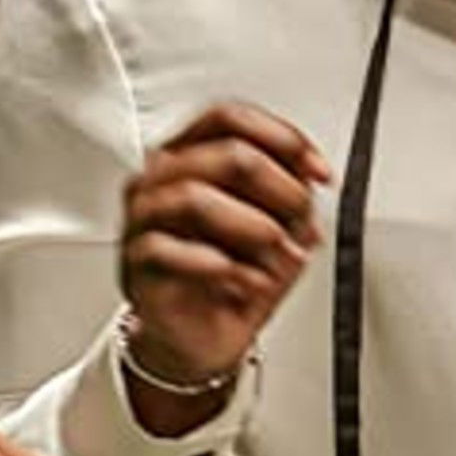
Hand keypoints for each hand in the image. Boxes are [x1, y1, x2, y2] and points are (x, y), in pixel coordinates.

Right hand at [119, 102, 330, 393]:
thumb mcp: (280, 228)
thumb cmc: (234, 274)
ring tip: (277, 254)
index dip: (282, 139)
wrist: (202, 337)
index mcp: (192, 155)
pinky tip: (246, 279)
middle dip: (280, 189)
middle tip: (301, 218)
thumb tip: (310, 177)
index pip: (231, 119)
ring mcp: (144, 218)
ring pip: (193, 198)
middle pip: (226, 154)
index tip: (318, 172)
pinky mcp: (136, 261)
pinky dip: (218, 265)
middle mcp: (162, 177)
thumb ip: (293, 195)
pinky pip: (167, 250)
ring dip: (252, 228)